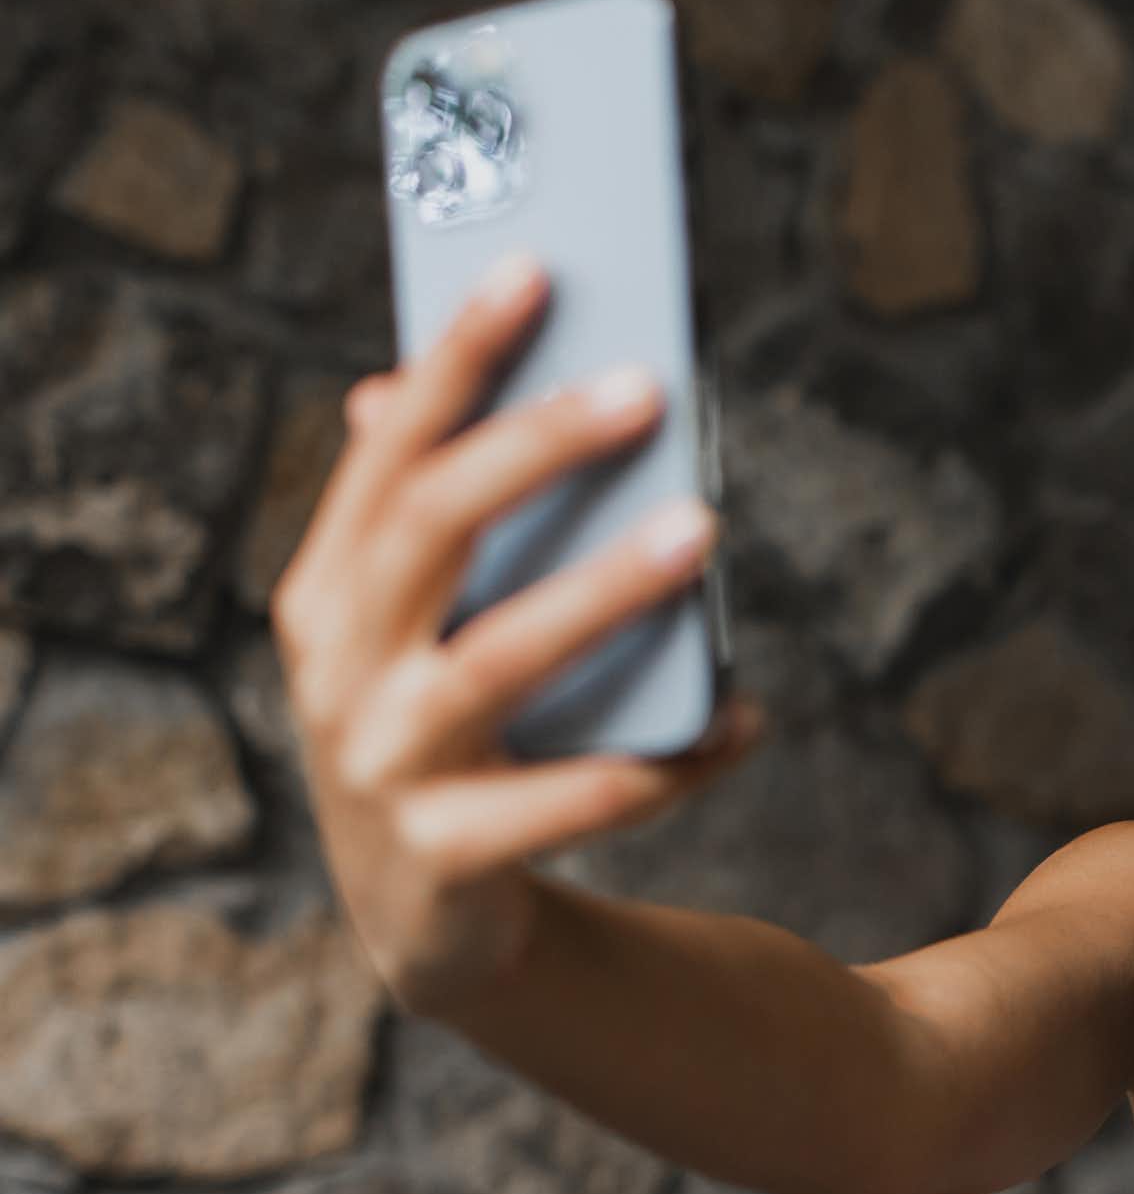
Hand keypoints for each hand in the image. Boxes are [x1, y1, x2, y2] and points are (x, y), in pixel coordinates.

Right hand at [271, 252, 762, 1019]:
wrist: (431, 925)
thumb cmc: (447, 743)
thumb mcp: (416, 635)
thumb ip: (422, 526)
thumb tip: (397, 387)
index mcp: (328, 594)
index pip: (389, 451)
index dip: (457, 359)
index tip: (536, 269)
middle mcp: (338, 671)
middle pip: (435, 529)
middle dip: (537, 449)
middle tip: (646, 391)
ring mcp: (385, 768)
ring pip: (499, 659)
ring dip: (605, 591)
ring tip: (700, 531)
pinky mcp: (448, 858)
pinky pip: (578, 798)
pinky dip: (670, 761)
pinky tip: (744, 719)